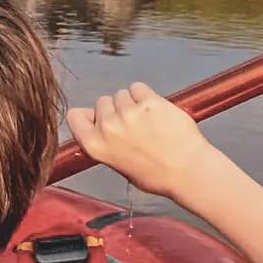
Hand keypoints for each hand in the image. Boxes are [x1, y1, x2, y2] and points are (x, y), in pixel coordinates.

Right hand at [67, 83, 216, 200]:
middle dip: (115, 110)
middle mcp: (107, 127)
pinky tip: (157, 112)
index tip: (99, 120)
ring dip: (133, 102)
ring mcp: (128, 112)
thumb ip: (103, 141)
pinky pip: (139, 88)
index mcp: (95, 145)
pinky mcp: (149, 101)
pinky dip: (146, 96)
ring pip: (122, 94)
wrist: (188, 171)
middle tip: (134, 126)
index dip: (88, 116)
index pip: (74, 116)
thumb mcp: (117, 164)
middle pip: (102, 102)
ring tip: (149, 121)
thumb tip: (97, 122)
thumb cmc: (156, 174)